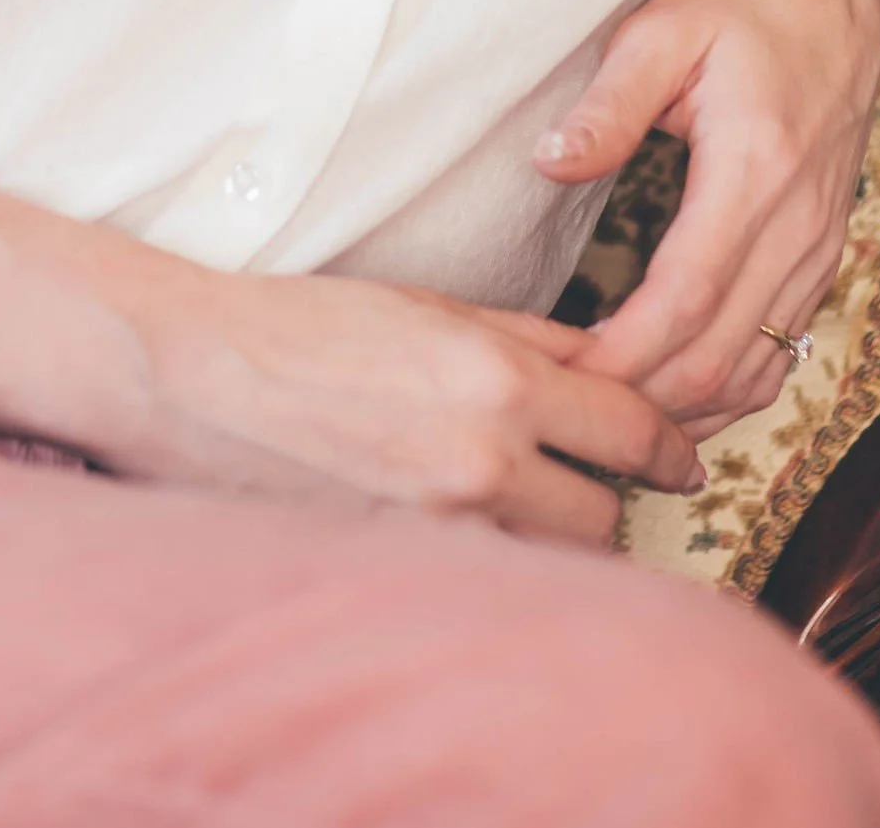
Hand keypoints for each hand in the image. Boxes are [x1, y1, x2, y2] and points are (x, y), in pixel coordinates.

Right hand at [112, 264, 704, 546]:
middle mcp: (483, 453)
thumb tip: (608, 364)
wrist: (197, 374)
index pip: (631, 428)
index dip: (669, 447)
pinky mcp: (399, 564)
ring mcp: (441, 522)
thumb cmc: (307, 326)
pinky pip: (485, 578)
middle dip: (604, 497)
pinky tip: (465, 528)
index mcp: (496, 374)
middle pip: (605, 514)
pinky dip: (490, 559)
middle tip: (589, 480)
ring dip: (549, 536)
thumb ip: (527, 338)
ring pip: (549, 558)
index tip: (682, 457)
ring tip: (519, 504)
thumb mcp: (429, 303)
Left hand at [533, 0, 879, 438]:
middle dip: (641, 403)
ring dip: (683, 410)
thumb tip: (550, 161)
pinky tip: (667, 397)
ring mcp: (820, 243)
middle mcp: (799, 220)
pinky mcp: (823, 251)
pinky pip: (780, 348)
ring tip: (601, 421)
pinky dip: (725, 389)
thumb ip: (609, 104)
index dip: (624, 360)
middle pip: (721, 357)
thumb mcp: (662, 26)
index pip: (686, 302)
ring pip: (756, 369)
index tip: (559, 377)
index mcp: (756, 166)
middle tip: (559, 411)